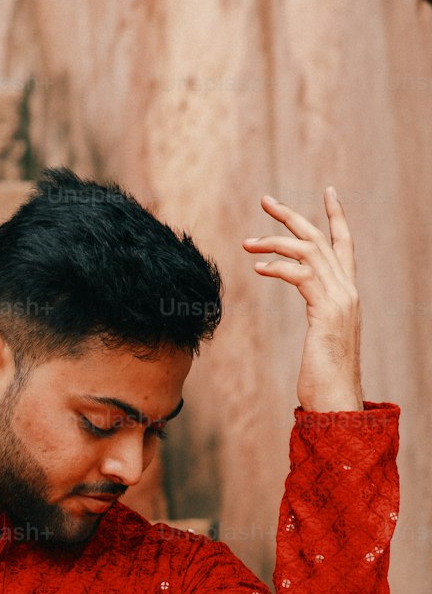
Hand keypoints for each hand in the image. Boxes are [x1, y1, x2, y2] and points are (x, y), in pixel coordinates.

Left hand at [243, 188, 362, 411]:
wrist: (337, 401)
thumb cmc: (325, 378)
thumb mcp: (321, 340)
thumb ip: (319, 318)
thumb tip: (312, 313)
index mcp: (346, 294)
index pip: (345, 245)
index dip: (337, 217)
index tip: (328, 191)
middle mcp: (347, 291)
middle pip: (320, 239)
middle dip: (292, 217)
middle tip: (265, 200)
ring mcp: (340, 300)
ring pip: (309, 253)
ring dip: (274, 242)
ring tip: (246, 243)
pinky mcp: (326, 312)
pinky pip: (301, 277)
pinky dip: (278, 268)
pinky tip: (257, 269)